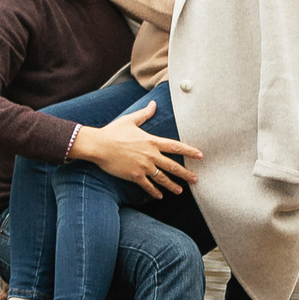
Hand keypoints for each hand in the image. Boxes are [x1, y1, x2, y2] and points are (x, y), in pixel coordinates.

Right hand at [68, 100, 201, 195]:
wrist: (98, 145)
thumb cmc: (113, 131)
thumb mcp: (130, 120)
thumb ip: (144, 114)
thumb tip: (153, 104)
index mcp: (151, 141)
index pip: (175, 146)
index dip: (189, 151)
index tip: (200, 155)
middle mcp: (150, 155)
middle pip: (172, 166)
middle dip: (185, 173)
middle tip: (195, 179)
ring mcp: (143, 166)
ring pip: (162, 178)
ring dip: (172, 185)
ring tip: (180, 191)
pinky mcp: (134, 175)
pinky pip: (147, 185)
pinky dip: (154, 192)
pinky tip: (160, 196)